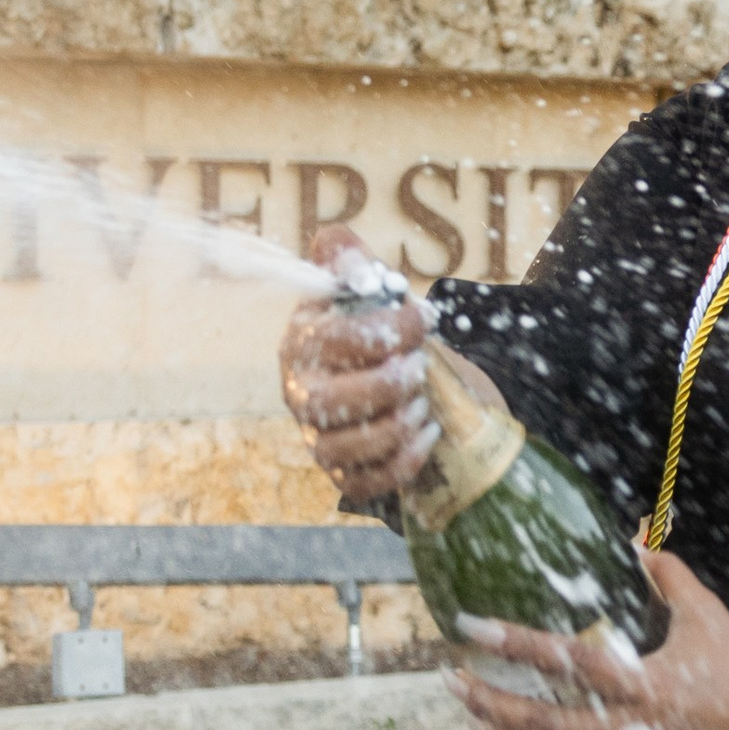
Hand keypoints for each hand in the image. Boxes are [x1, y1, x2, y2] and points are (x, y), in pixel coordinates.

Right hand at [277, 228, 517, 504]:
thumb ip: (347, 259)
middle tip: (420, 366)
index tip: (423, 318)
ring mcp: (317, 438)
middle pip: (333, 400)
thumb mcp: (358, 288)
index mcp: (301, 343)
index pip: (337, 340)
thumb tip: (340, 247)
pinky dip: (404, 461)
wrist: (383, 378)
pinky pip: (366, 481)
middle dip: (391, 382)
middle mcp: (300, 394)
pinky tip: (428, 433)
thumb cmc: (368, 329)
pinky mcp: (342, 473)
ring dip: (398, 422)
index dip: (389, 329)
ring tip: (423, 401)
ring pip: (348, 445)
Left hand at [451, 553, 728, 729]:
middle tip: (452, 682)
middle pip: (547, 723)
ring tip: (476, 722)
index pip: (568, 660)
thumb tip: (638, 540)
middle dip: (492, 703)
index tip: (470, 626)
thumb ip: (670, 578)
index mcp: (650, 682)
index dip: (515, 643)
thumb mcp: (709, 618)